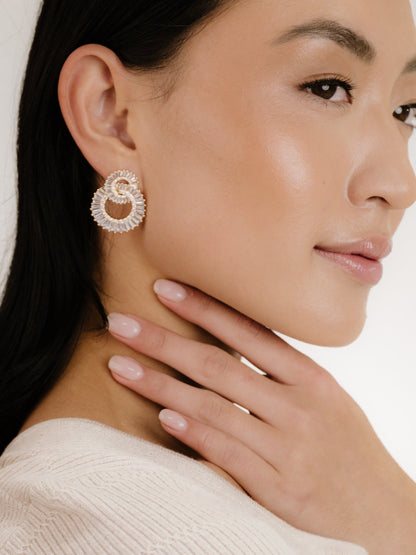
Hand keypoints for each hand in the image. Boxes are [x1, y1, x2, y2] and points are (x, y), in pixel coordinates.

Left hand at [107, 279, 415, 553]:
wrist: (384, 512)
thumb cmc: (348, 449)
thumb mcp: (326, 399)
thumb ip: (283, 374)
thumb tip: (233, 345)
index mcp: (310, 379)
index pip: (248, 332)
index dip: (203, 308)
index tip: (165, 288)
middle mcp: (297, 406)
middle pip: (218, 365)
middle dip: (164, 341)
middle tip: (122, 323)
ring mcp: (287, 447)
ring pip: (213, 406)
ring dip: (161, 384)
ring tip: (122, 365)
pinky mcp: (278, 488)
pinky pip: (227, 453)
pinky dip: (193, 432)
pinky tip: (162, 415)